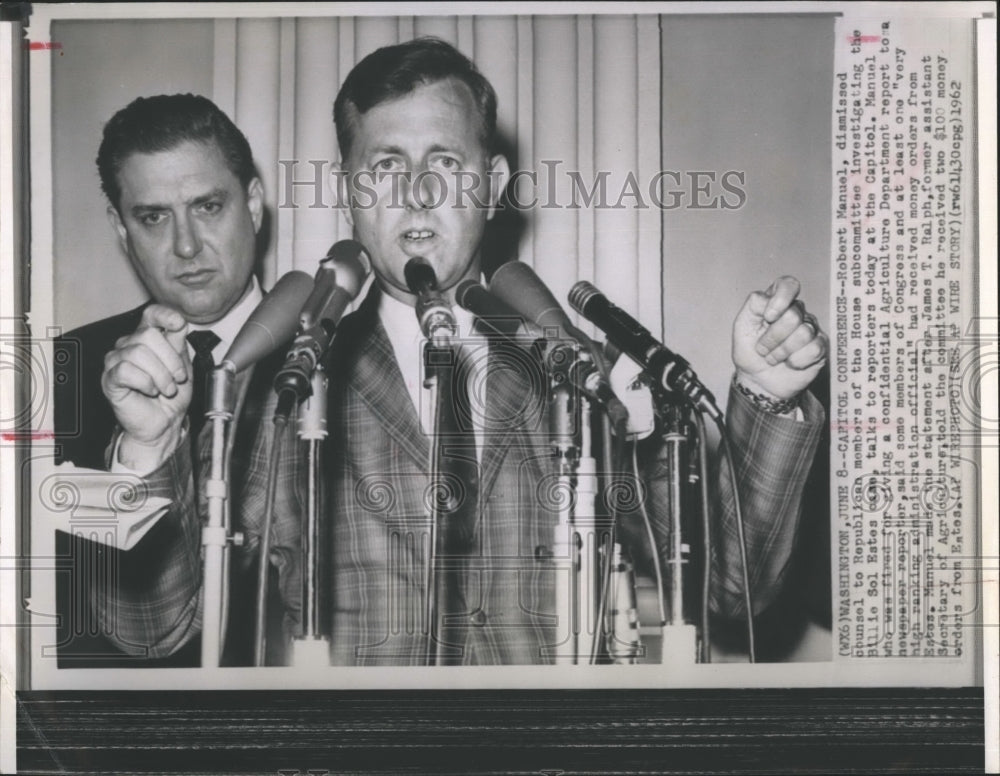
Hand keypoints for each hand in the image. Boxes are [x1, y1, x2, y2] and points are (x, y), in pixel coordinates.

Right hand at [101, 305, 191, 466]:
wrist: (165, 422)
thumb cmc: (172, 395)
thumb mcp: (184, 365)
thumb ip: (179, 343)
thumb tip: (178, 323)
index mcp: (148, 338)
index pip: (151, 314)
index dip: (164, 315)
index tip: (179, 325)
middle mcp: (129, 345)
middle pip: (148, 335)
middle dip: (170, 359)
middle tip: (177, 378)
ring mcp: (116, 361)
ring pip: (138, 353)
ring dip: (160, 375)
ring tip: (167, 389)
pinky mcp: (110, 379)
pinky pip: (126, 370)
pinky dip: (145, 383)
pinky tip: (150, 391)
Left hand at [731, 276, 826, 399]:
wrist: (757, 380)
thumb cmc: (749, 351)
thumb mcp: (742, 325)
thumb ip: (754, 305)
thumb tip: (768, 297)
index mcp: (778, 302)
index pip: (788, 284)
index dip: (780, 299)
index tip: (768, 317)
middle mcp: (797, 312)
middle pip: (793, 315)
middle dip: (772, 337)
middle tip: (762, 348)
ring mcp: (811, 329)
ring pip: (803, 333)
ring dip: (781, 351)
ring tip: (773, 357)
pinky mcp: (820, 347)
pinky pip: (813, 349)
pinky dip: (795, 361)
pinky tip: (789, 363)